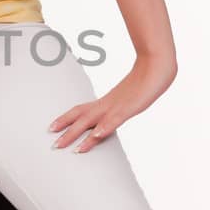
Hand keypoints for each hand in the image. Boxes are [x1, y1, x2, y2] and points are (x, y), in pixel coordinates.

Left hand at [50, 53, 177, 152]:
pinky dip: (104, 127)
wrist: (157, 64)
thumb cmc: (146, 79)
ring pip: (92, 120)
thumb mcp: (129, 96)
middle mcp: (108, 103)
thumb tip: (113, 113)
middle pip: (81, 117)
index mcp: (107, 101)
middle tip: (52, 145)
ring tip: (65, 145)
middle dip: (66, 131)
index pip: (80, 109)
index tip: (51, 127)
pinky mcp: (130, 107)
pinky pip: (115, 119)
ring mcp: (118, 105)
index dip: (65, 118)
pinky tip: (96, 135)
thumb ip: (119, 105)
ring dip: (77, 133)